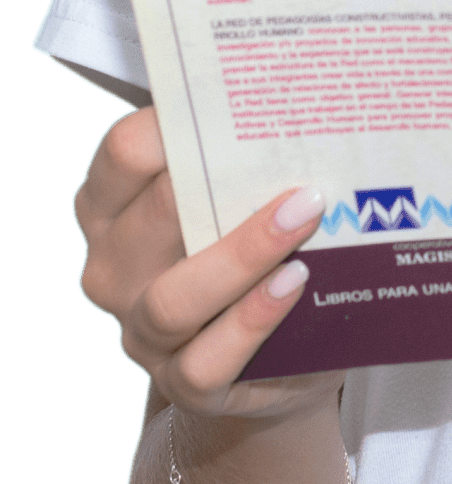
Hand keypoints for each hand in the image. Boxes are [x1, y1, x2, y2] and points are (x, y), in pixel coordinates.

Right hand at [74, 107, 342, 422]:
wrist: (273, 357)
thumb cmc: (249, 251)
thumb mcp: (236, 200)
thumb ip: (246, 159)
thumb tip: (305, 100)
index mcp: (113, 210)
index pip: (122, 155)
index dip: (170, 123)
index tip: (230, 98)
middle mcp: (116, 270)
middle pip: (152, 217)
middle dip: (217, 182)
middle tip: (287, 154)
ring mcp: (144, 333)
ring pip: (174, 298)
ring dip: (243, 253)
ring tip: (303, 214)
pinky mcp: (185, 384)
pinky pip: (207, 360)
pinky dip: (252, 319)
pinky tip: (294, 283)